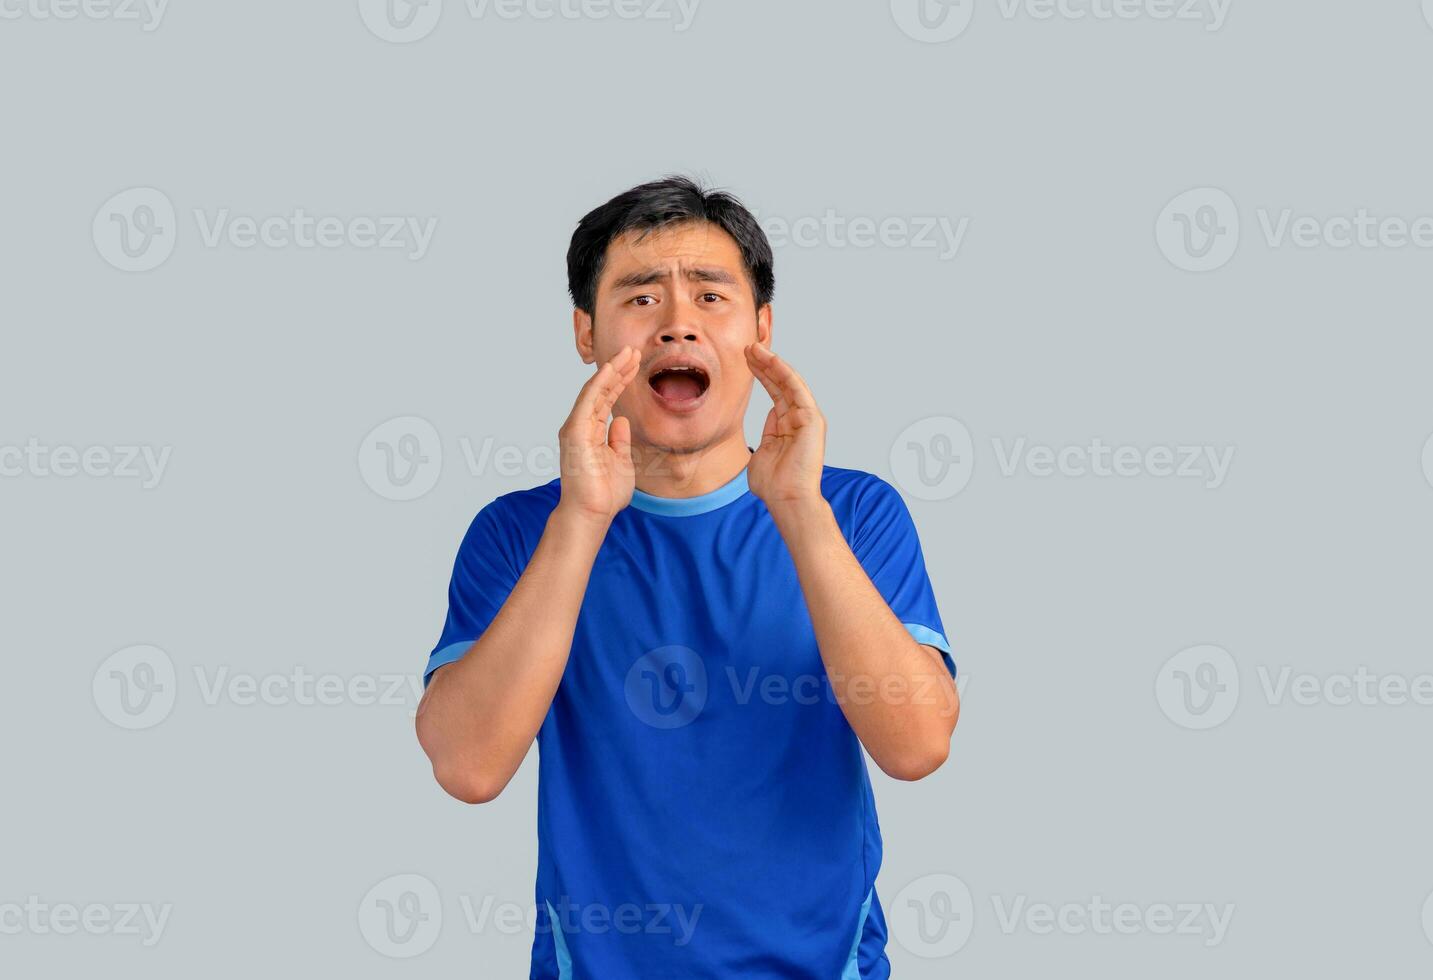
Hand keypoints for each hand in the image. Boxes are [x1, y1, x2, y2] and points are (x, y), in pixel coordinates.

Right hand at [556, 346, 639, 523]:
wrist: (592, 514)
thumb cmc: (604, 494)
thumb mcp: (621, 461)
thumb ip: (619, 440)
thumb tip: (622, 421)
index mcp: (591, 432)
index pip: (607, 399)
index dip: (621, 380)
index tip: (636, 364)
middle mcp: (581, 426)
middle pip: (601, 390)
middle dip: (618, 369)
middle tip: (634, 350)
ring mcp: (576, 428)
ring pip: (595, 390)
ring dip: (612, 370)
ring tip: (628, 353)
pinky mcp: (575, 432)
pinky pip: (588, 401)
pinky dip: (600, 383)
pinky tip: (612, 368)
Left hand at [744, 343, 826, 510]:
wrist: (786, 499)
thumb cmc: (774, 484)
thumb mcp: (763, 453)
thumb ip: (767, 436)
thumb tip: (769, 420)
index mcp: (788, 426)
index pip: (775, 393)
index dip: (762, 375)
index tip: (746, 360)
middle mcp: (800, 419)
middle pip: (782, 384)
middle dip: (765, 364)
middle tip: (748, 348)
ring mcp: (807, 418)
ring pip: (789, 382)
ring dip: (772, 364)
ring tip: (754, 349)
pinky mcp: (812, 419)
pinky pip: (797, 390)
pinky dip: (785, 373)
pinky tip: (771, 361)